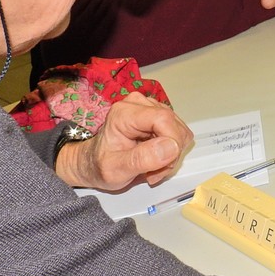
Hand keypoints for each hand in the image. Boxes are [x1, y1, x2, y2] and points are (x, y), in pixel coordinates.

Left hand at [54, 92, 192, 189]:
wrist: (94, 164)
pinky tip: (156, 159)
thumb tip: (171, 147)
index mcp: (124, 113)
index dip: (172, 142)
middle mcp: (139, 104)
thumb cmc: (100, 166)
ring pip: (180, 131)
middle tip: (153, 171)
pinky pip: (178, 134)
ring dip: (171, 155)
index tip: (164, 164)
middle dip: (171, 153)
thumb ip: (142, 159)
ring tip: (151, 166)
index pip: (163, 119)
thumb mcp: (116, 170)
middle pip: (174, 125)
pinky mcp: (160, 117)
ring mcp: (151, 109)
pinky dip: (171, 152)